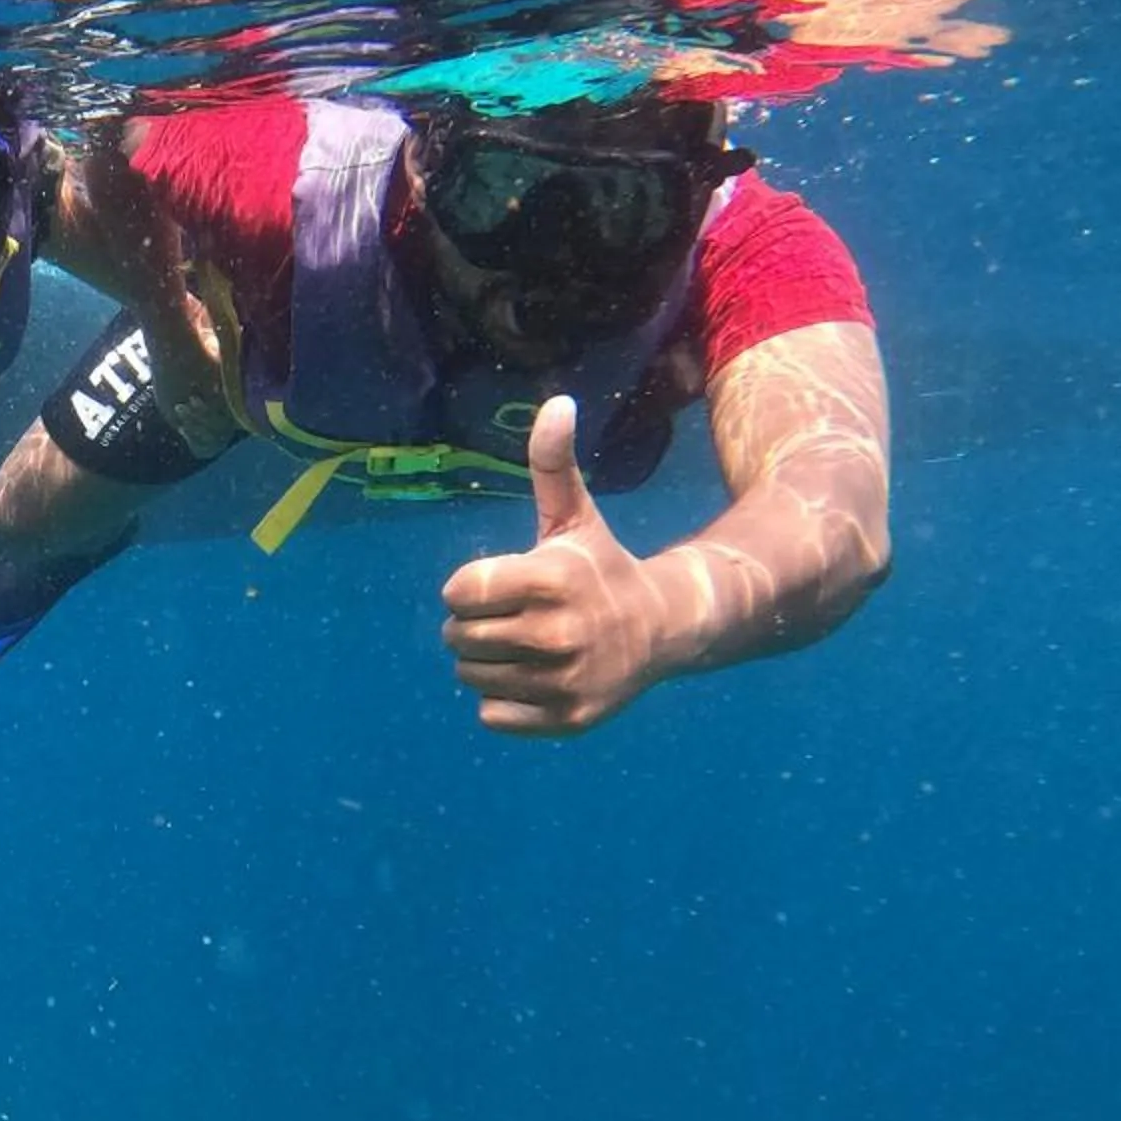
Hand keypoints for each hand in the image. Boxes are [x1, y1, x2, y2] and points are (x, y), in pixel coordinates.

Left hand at [440, 397, 672, 735]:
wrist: (663, 630)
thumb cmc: (601, 567)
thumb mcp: (575, 516)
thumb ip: (552, 463)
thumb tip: (556, 402)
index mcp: (550, 579)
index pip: (459, 590)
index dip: (470, 587)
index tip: (502, 584)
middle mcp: (558, 633)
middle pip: (458, 638)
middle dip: (473, 626)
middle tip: (512, 618)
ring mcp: (564, 680)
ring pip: (471, 678)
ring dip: (487, 664)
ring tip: (526, 647)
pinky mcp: (567, 719)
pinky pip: (492, 716)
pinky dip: (504, 701)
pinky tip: (538, 677)